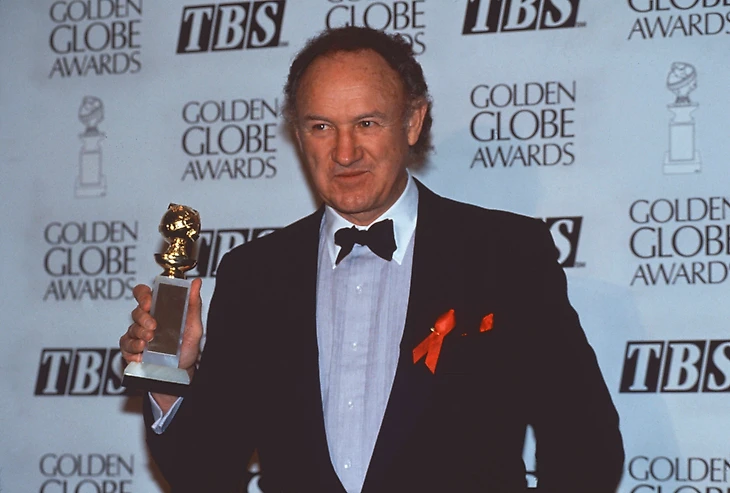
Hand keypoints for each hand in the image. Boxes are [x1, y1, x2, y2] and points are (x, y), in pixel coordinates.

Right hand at [120, 279, 202, 410]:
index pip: (143, 294)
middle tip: (153, 327)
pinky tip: (141, 354)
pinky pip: (125, 346)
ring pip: (131, 329)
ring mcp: (137, 335)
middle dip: (143, 318)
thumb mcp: (193, 325)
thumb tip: (196, 282)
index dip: (143, 295)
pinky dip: (132, 350)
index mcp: (159, 310)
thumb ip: (193, 303)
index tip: (150, 302)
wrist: (183, 371)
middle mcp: (146, 320)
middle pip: (136, 312)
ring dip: (138, 335)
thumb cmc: (186, 346)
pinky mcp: (131, 350)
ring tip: (148, 343)